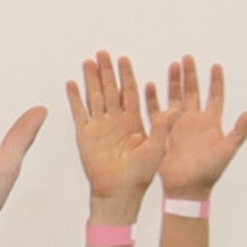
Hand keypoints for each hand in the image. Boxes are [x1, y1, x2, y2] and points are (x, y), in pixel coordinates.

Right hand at [71, 51, 161, 214]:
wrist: (120, 193)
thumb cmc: (140, 175)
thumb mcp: (157, 149)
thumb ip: (163, 128)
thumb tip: (174, 110)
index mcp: (133, 121)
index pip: (129, 92)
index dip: (126, 75)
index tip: (123, 59)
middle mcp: (116, 121)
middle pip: (110, 89)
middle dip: (107, 71)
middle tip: (103, 53)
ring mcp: (99, 127)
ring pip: (94, 97)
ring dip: (91, 79)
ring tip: (88, 61)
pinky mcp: (85, 135)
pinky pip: (80, 112)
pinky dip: (75, 98)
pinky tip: (72, 83)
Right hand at [151, 57, 246, 196]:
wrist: (188, 188)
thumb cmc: (209, 172)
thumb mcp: (227, 150)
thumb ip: (239, 131)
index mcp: (210, 123)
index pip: (215, 96)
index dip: (216, 81)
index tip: (215, 65)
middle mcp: (194, 121)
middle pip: (193, 92)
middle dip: (190, 75)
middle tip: (187, 58)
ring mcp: (178, 126)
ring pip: (175, 98)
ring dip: (174, 82)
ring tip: (172, 66)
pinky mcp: (164, 132)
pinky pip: (157, 112)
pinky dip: (154, 99)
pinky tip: (151, 86)